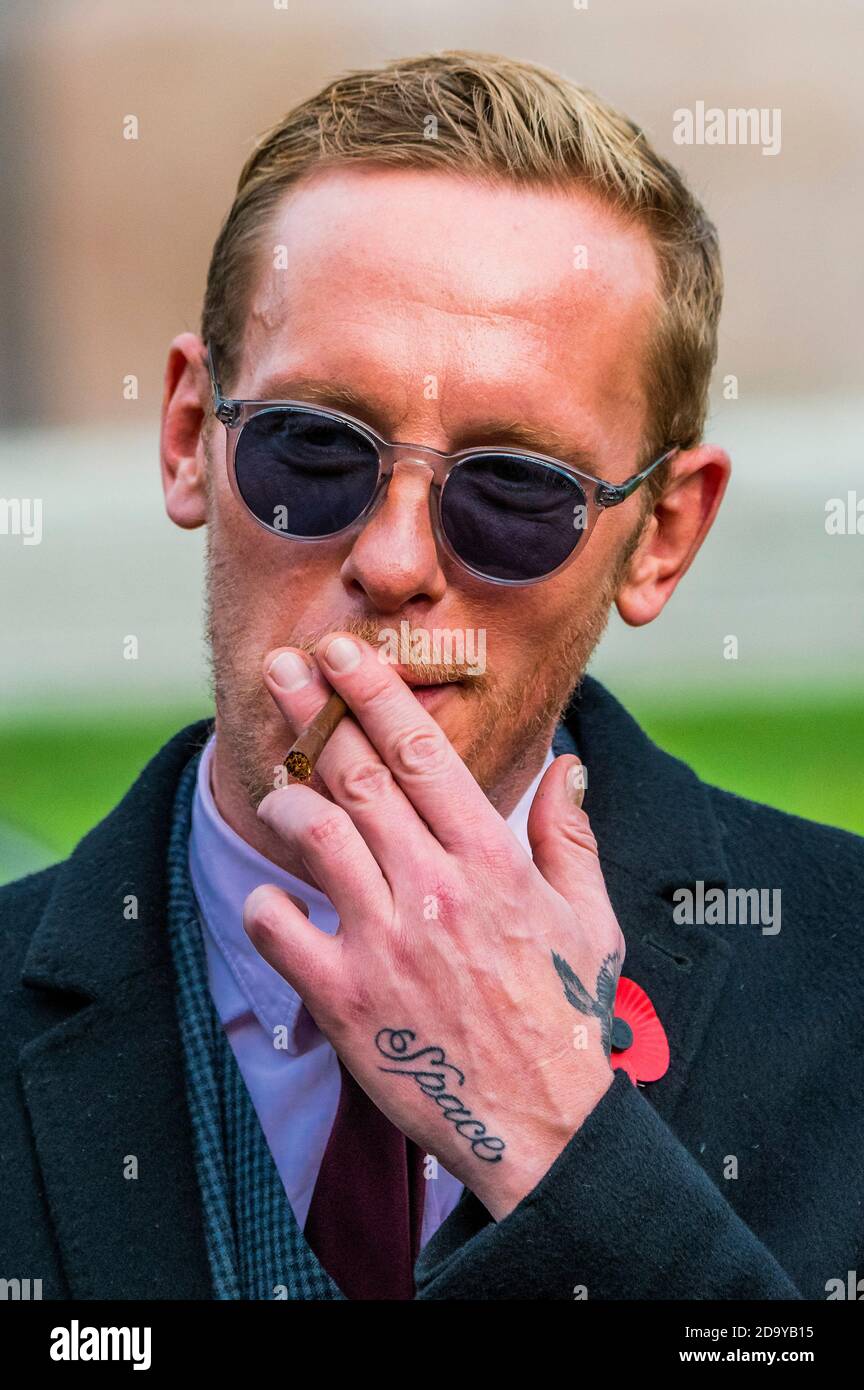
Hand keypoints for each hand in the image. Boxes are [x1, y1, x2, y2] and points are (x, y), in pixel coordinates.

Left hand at [243, 633, 624, 1220]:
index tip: (342, 652)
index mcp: (491, 860)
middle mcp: (434, 887)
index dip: (374, 692)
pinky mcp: (346, 998)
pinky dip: (267, 903)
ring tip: (278, 782)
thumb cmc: (565, 1015)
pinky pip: (280, 928)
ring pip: (314, 834)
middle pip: (356, 773)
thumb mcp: (590, 918)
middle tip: (280, 667)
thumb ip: (567, 835)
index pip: (421, 751)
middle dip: (314, 709)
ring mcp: (385, 941)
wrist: (541, 1125)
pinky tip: (276, 900)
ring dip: (287, 795)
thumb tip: (566, 763)